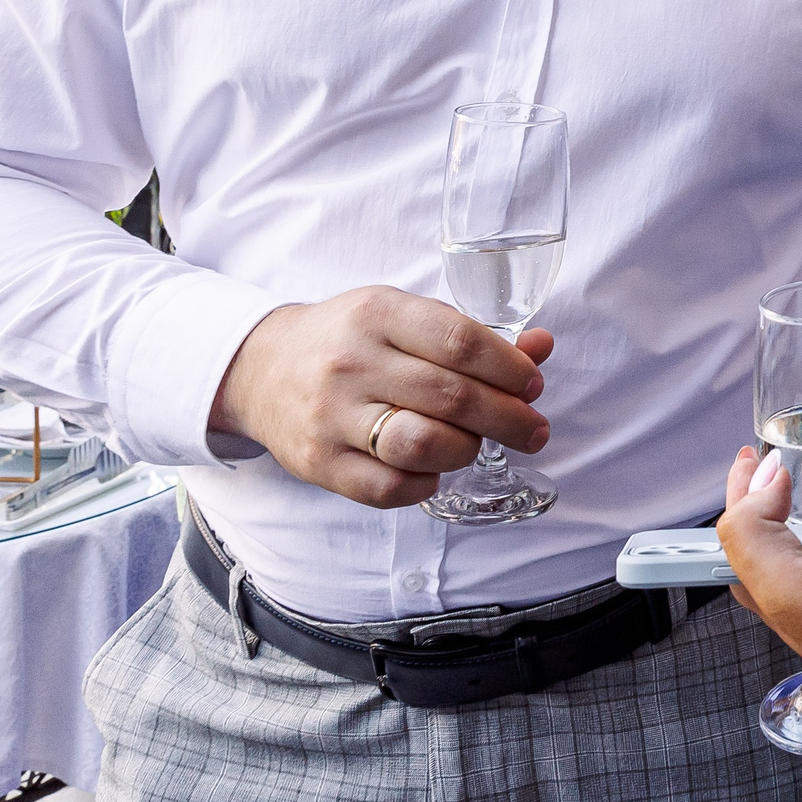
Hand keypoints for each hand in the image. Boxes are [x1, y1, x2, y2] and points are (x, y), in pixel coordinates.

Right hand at [208, 287, 554, 507]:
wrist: (260, 368)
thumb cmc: (348, 339)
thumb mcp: (402, 316)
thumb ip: (471, 334)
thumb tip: (541, 347)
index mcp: (378, 313)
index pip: (460, 341)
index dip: (510, 368)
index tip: (534, 386)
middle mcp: (352, 362)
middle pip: (450, 397)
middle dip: (508, 418)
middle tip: (534, 430)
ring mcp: (332, 416)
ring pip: (421, 445)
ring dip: (467, 450)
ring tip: (479, 445)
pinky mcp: (318, 463)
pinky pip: (388, 488)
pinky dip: (426, 483)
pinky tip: (435, 469)